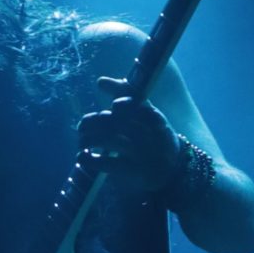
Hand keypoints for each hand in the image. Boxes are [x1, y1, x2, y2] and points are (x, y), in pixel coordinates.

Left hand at [79, 78, 178, 194]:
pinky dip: (92, 160)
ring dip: (89, 139)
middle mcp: (146, 133)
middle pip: (117, 122)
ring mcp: (140, 153)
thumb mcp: (144, 112)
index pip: (135, 104)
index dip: (123, 104)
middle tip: (82, 127)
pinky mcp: (133, 171)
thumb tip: (100, 80)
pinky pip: (109, 164)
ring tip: (81, 142)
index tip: (111, 107)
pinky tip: (82, 157)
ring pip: (110, 140)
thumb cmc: (152, 133)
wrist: (172, 166)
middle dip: (94, 122)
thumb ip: (123, 93)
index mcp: (150, 116)